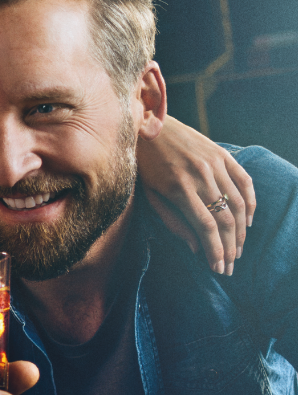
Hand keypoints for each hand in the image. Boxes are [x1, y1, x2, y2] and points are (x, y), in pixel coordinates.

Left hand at [137, 115, 255, 275]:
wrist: (148, 126)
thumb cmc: (144, 166)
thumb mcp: (150, 196)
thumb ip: (172, 221)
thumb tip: (195, 247)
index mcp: (179, 188)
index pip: (205, 226)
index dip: (215, 250)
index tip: (218, 268)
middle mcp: (200, 176)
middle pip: (225, 219)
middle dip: (230, 247)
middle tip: (230, 266)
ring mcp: (214, 164)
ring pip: (238, 204)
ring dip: (241, 231)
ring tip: (238, 250)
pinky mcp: (223, 155)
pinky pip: (244, 181)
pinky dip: (250, 203)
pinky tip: (248, 221)